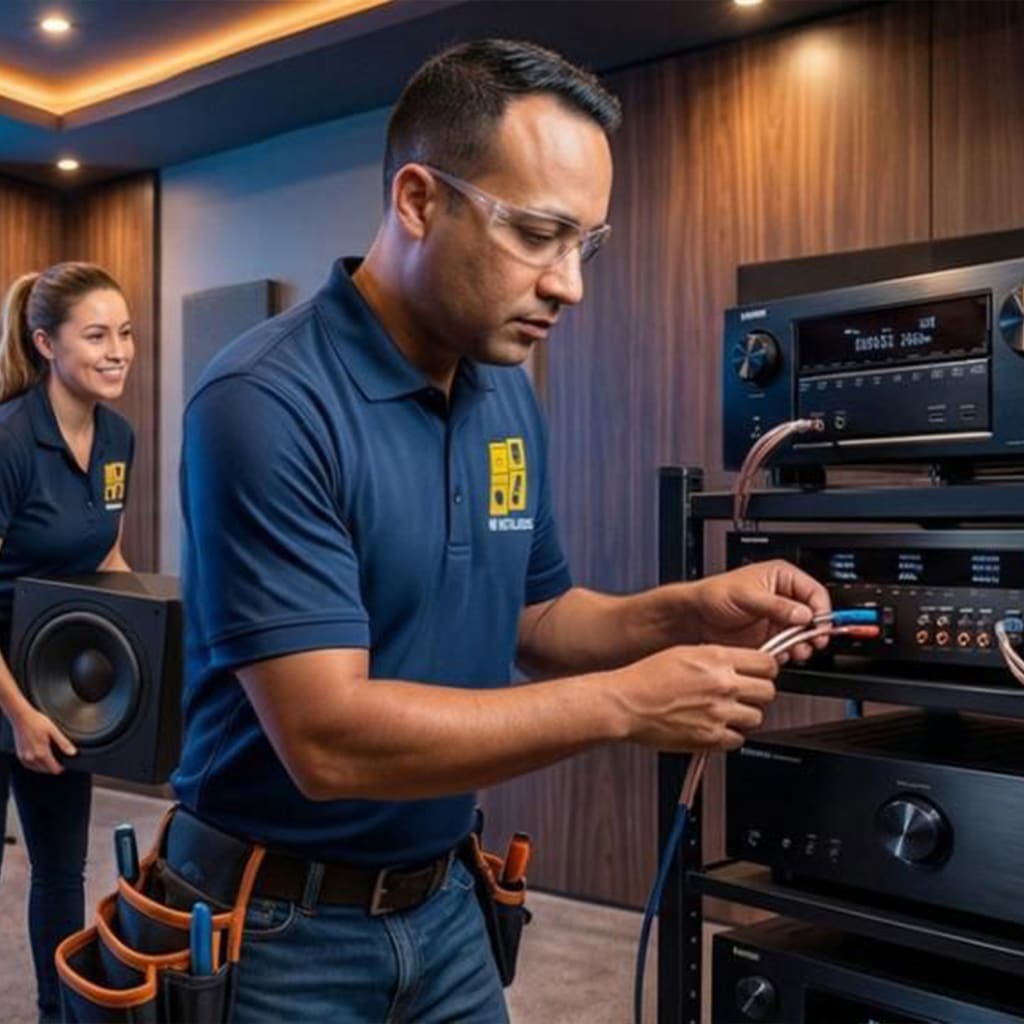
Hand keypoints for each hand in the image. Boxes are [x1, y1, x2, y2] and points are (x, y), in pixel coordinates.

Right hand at [10, 707, 75, 773]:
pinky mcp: (19, 754)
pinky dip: (34, 765)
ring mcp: (24, 756)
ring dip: (43, 767)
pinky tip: (38, 761)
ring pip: (36, 769)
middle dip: (52, 767)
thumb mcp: (54, 731)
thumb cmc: (37, 722)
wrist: (22, 717)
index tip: (64, 765)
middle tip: (59, 763)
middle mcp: (32, 757)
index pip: (53, 769)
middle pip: (45, 770)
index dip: (61, 768)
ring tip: (50, 762)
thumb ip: (63, 743)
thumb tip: (73, 753)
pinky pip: (28, 765)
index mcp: (42, 753)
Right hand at [613, 644, 778, 751]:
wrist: (627, 704)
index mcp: (717, 659)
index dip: (765, 669)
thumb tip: (740, 664)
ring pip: (756, 717)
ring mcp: (719, 713)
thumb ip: (718, 657)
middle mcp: (723, 685)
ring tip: (724, 710)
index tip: (759, 673)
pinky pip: (738, 739)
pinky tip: (714, 725)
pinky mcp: (711, 738)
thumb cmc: (646, 678)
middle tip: (743, 693)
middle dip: (757, 693)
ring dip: (744, 715)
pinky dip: (729, 735)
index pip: (767, 664)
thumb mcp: (684, 652)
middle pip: (768, 691)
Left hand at [691, 560, 831, 661]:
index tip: (819, 626)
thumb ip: (776, 606)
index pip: (814, 592)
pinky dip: (788, 652)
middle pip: (814, 615)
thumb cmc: (715, 595)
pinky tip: (780, 653)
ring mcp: (778, 618)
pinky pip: (789, 646)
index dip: (821, 610)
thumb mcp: (747, 596)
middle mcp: (784, 597)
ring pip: (804, 633)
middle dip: (814, 631)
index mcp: (781, 577)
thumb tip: (803, 614)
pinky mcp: (771, 635)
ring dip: (802, 644)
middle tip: (810, 643)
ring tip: (795, 651)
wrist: (696, 616)